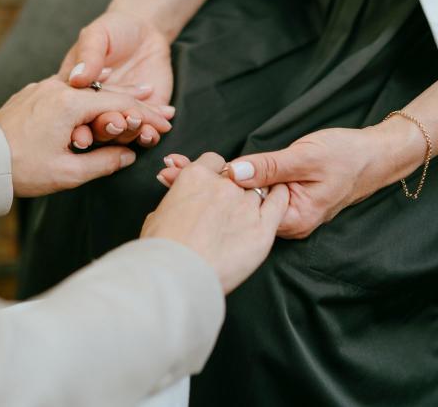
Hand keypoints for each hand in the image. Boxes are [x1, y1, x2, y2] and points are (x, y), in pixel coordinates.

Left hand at [0, 77, 171, 196]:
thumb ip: (104, 162)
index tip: (166, 125)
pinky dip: (92, 94)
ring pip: (90, 90)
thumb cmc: (22, 169)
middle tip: (164, 107)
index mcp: (70, 103)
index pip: (120, 106)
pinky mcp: (33, 94)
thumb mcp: (68, 173)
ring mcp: (43, 88)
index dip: (147, 116)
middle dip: (139, 101)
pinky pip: (71, 90)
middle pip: (109, 92)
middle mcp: (58, 87)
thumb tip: (129, 155)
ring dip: (116, 94)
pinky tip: (103, 91)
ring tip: (142, 93)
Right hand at [59, 10, 173, 147]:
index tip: (80, 137)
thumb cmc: (114, 30)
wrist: (145, 33)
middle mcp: (95, 110)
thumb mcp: (97, 36)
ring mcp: (120, 116)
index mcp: (75, 94)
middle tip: (117, 124)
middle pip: (98, 128)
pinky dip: (152, 133)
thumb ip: (88, 56)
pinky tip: (159, 127)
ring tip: (143, 126)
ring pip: (123, 135)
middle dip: (107, 130)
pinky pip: (146, 132)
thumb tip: (76, 78)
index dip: (76, 127)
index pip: (74, 114)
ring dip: (132, 133)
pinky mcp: (144, 118)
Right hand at [141, 153, 288, 292]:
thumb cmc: (161, 250)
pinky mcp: (262, 228)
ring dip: (254, 196)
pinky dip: (280, 196)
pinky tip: (279, 194)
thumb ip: (174, 202)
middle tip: (227, 206)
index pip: (214, 161)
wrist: (177, 275)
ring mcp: (245, 205)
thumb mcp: (157, 216)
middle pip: (237, 176)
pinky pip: (279, 202)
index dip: (215, 173)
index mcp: (196, 177)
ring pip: (257, 189)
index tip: (214, 186)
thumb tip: (177, 202)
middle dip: (234, 187)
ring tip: (248, 212)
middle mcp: (224, 186)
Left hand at [157, 123, 425, 238]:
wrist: (375, 157)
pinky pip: (248, 191)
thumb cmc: (347, 157)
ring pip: (237, 199)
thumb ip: (270, 167)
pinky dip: (226, 180)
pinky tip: (200, 172)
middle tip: (163, 172)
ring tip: (171, 171)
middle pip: (233, 208)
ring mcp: (280, 211)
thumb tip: (234, 172)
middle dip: (198, 190)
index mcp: (291, 219)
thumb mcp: (306, 158)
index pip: (239, 210)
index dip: (206, 194)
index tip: (174, 176)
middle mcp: (282, 221)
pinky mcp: (280, 197)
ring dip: (207, 185)